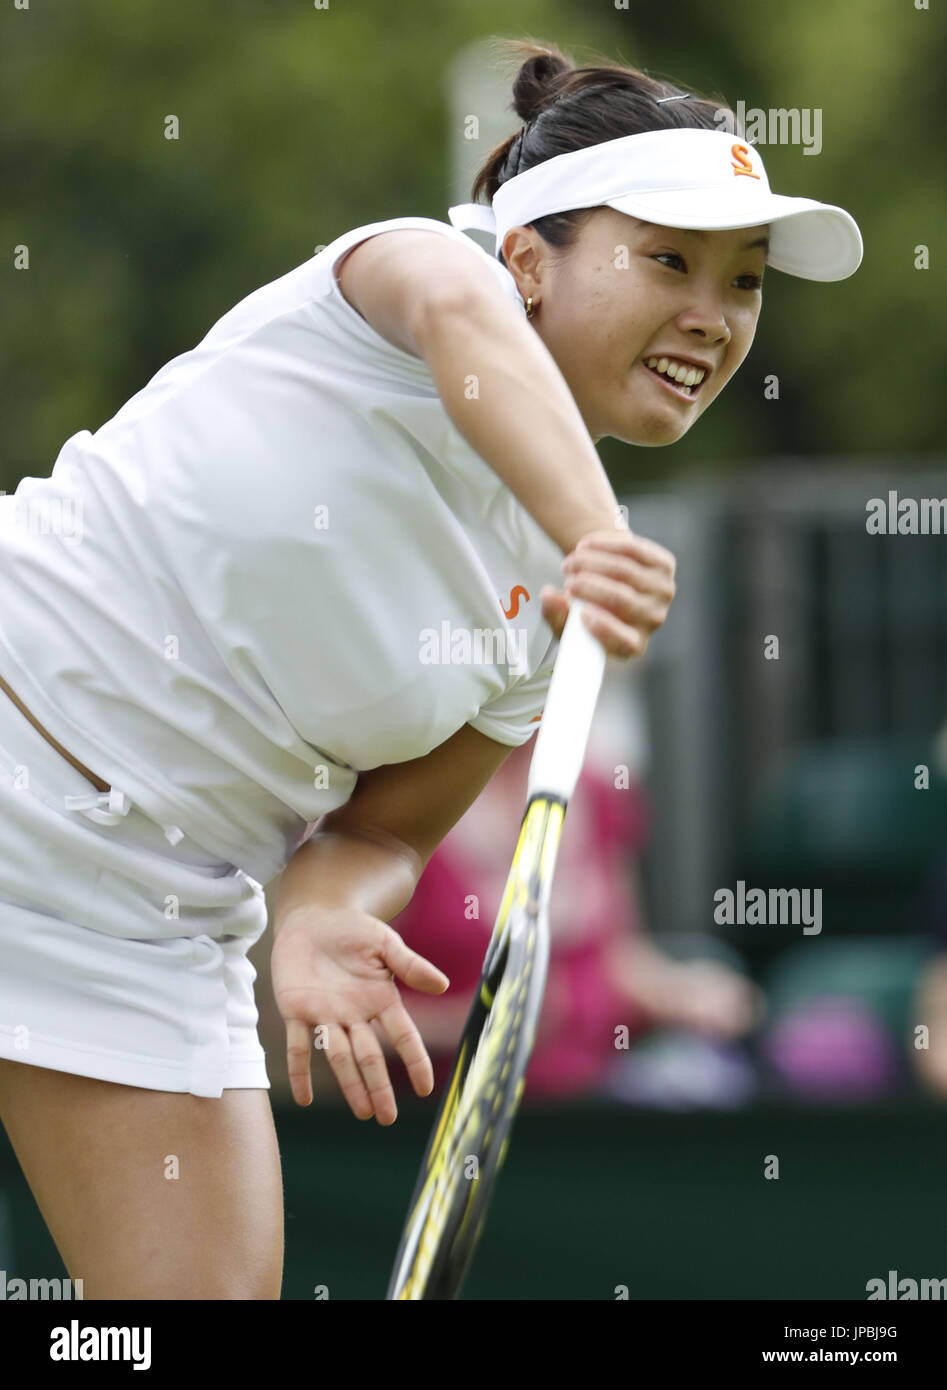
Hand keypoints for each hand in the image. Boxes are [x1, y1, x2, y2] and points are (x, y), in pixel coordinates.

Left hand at [270, 906, 449, 1122]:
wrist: (313, 916)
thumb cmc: (352, 929)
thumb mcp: (384, 943)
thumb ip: (410, 965)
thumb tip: (442, 985)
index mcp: (380, 999)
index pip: (402, 1036)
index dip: (414, 1061)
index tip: (425, 1088)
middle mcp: (355, 1014)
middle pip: (369, 1056)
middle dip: (378, 1086)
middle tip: (387, 1118)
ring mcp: (325, 1015)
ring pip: (339, 1056)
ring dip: (349, 1085)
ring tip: (362, 1113)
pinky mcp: (296, 1010)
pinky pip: (298, 1045)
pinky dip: (299, 1071)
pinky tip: (303, 1097)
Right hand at [540, 528, 675, 657]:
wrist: (613, 583)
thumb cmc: (588, 609)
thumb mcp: (568, 621)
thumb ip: (556, 614)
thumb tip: (548, 595)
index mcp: (633, 645)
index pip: (626, 643)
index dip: (606, 628)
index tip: (583, 614)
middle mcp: (653, 619)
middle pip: (622, 600)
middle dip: (589, 585)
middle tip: (566, 578)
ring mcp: (664, 591)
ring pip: (624, 570)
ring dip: (591, 562)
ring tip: (570, 562)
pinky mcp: (665, 565)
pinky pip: (632, 550)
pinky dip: (604, 544)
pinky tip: (584, 545)